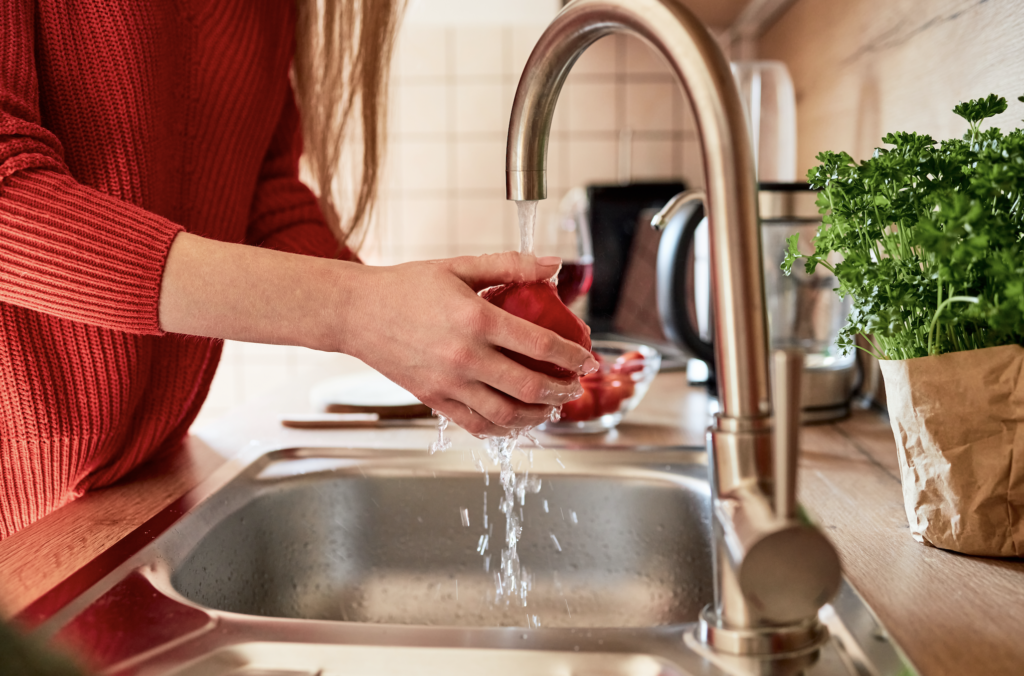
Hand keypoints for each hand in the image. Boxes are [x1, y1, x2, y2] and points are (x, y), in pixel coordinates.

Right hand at [335, 252, 597, 435]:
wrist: (356, 312)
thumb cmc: (407, 286)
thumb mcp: (460, 266)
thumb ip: (510, 266)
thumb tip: (554, 266)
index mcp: (476, 319)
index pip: (540, 343)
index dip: (572, 355)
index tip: (588, 359)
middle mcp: (465, 356)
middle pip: (528, 386)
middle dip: (561, 390)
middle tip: (574, 386)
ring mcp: (448, 383)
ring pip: (505, 414)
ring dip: (537, 415)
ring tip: (551, 407)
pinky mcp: (433, 399)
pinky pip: (475, 424)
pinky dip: (503, 429)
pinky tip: (517, 421)